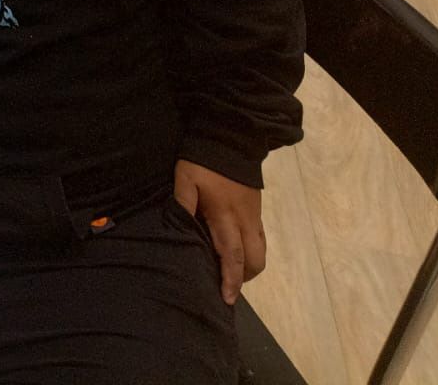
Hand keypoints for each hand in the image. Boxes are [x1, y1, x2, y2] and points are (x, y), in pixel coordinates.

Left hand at [174, 159, 265, 303]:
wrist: (232, 138)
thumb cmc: (203, 161)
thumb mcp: (185, 178)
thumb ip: (182, 203)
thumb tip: (177, 228)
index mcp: (225, 215)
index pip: (232, 255)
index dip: (230, 279)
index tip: (227, 298)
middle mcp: (245, 221)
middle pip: (254, 260)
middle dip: (244, 278)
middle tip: (227, 285)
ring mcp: (254, 216)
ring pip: (261, 252)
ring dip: (249, 266)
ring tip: (231, 271)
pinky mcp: (257, 211)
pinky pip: (261, 239)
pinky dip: (252, 252)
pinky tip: (237, 250)